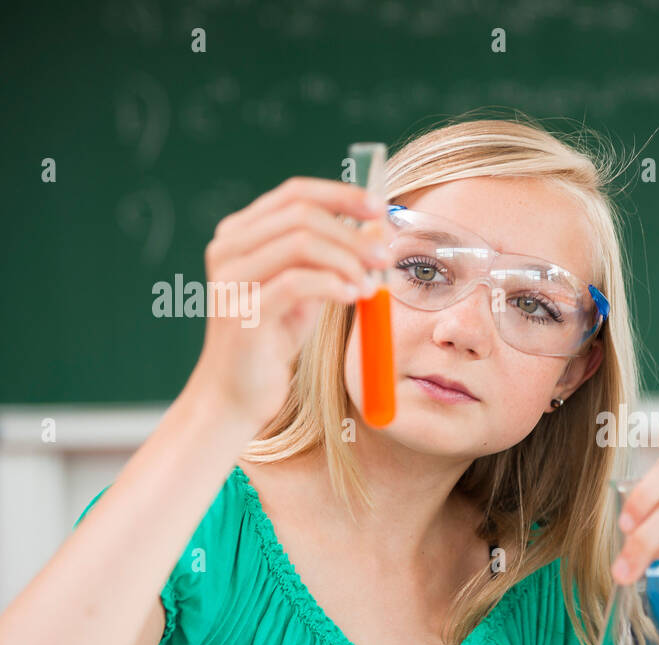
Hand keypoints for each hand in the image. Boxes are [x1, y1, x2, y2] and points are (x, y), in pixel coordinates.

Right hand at [188, 177, 391, 426]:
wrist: (235, 393)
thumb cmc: (272, 338)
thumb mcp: (306, 289)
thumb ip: (330, 256)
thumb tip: (375, 227)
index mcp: (240, 233)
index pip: (294, 193)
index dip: (341, 194)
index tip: (379, 207)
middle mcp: (228, 248)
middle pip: (302, 215)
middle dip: (352, 233)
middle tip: (385, 256)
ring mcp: (231, 279)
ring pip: (300, 244)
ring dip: (348, 260)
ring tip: (372, 284)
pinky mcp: (242, 311)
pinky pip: (297, 283)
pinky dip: (334, 285)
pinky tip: (354, 296)